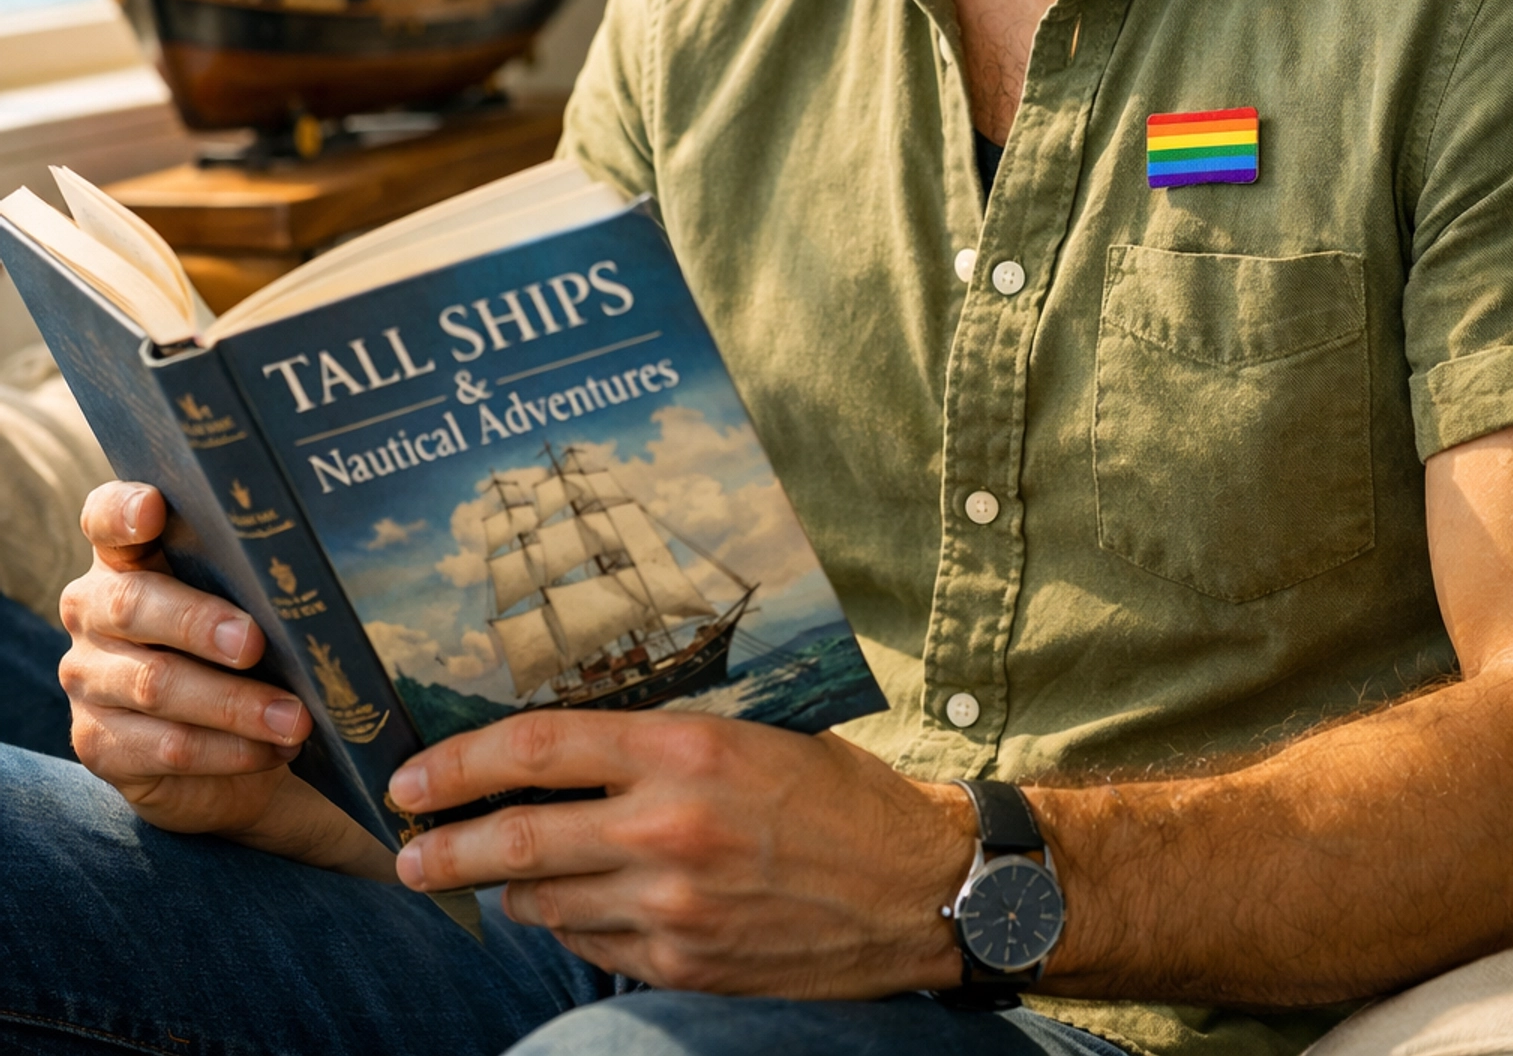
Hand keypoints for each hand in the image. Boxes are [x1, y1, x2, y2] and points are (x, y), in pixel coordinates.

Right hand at [61, 482, 391, 878]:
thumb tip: (310, 567)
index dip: (123, 511)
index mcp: (125, 555)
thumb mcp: (247, 600)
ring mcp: (89, 677)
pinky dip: (227, 750)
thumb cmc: (243, 645)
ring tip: (294, 717)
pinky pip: (165, 747)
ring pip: (154, 684)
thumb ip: (254, 573)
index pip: (105, 517)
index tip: (153, 509)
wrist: (228, 747)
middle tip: (254, 643)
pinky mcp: (100, 743)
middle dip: (197, 623)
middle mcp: (93, 608)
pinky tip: (270, 749)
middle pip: (131, 604)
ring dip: (233, 703)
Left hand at [388, 710, 976, 996]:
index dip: (459, 762)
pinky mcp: (687, 965)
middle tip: (402, 848)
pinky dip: (568, 924)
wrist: (920, 887)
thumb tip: (565, 750)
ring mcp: (673, 909)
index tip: (412, 776)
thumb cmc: (839, 793)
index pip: (536, 748)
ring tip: (481, 876)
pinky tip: (564, 909)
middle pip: (518, 837)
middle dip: (444, 845)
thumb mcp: (749, 736)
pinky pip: (595, 945)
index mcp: (684, 750)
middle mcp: (668, 829)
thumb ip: (659, 745)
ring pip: (546, 901)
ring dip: (506, 889)